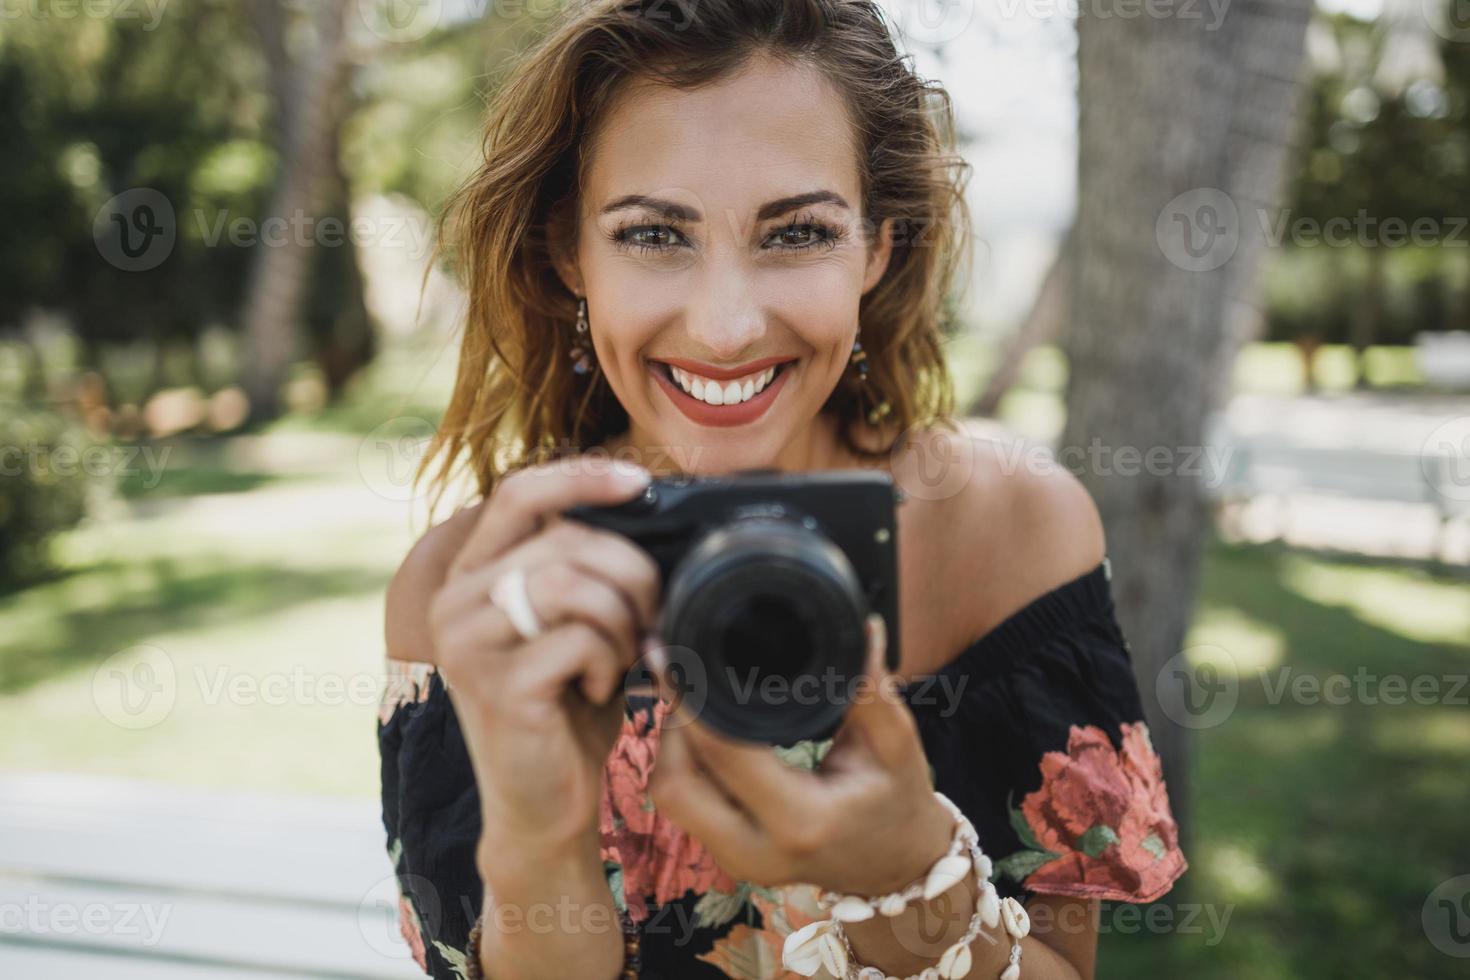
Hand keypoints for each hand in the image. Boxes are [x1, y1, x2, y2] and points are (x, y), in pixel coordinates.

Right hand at [428, 457, 660, 855]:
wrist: (545, 804)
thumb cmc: (568, 708)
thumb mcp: (573, 622)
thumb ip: (583, 566)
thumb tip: (641, 504)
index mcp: (472, 576)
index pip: (519, 492)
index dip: (582, 476)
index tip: (641, 483)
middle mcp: (456, 601)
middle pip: (569, 540)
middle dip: (633, 575)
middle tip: (648, 621)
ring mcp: (468, 643)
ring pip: (577, 584)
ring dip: (623, 619)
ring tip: (622, 655)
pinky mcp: (496, 685)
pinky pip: (581, 639)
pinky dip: (610, 662)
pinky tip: (598, 688)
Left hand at [646, 614, 955, 896]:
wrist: (899, 866)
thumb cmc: (897, 800)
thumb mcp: (895, 744)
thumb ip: (871, 688)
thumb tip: (862, 626)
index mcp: (801, 820)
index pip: (722, 754)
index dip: (692, 700)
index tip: (678, 655)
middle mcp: (758, 850)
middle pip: (674, 783)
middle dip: (672, 725)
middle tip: (683, 677)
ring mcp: (737, 861)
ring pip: (670, 795)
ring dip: (672, 744)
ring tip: (692, 698)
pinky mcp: (727, 857)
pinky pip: (684, 806)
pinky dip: (684, 763)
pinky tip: (701, 729)